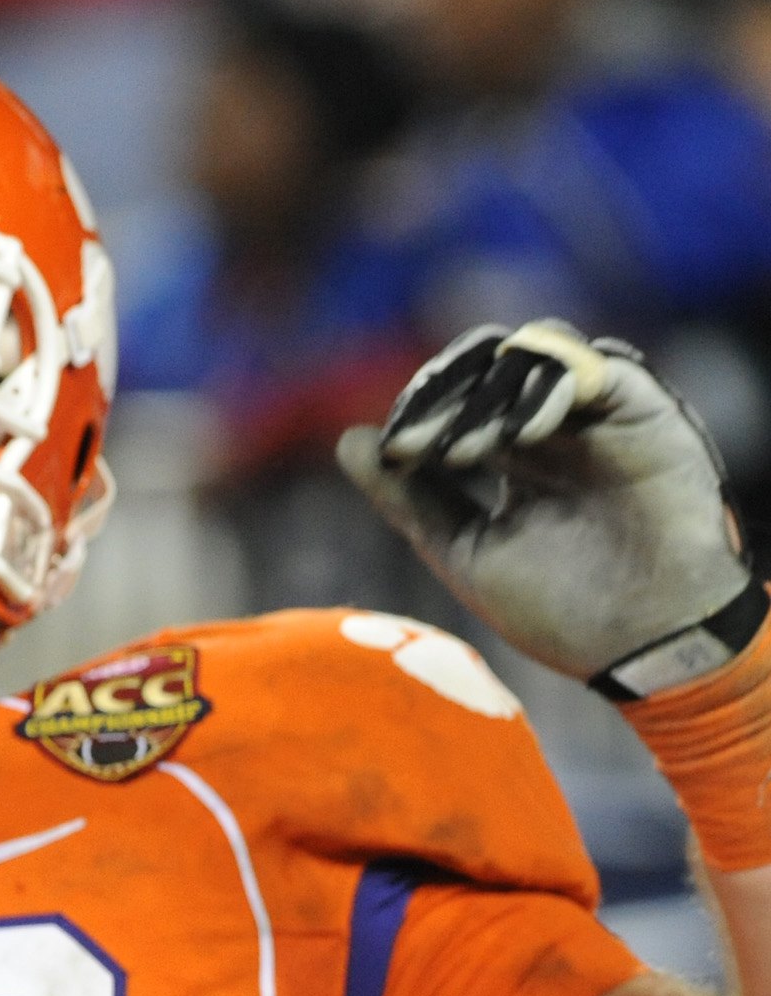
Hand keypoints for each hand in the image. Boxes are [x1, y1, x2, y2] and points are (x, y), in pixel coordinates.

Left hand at [337, 321, 751, 692]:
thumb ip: (409, 497)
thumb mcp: (465, 550)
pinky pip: (597, 367)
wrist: (640, 644)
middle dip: (445, 391)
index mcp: (511, 451)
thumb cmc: (559, 609)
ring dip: (488, 392)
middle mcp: (557, 423)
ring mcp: (601, 413)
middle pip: (489, 363)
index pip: (455, 397)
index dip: (420, 411)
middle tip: (415, 438)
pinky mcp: (647, 410)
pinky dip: (548, 388)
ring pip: (537, 351)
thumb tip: (349, 440)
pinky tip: (518, 437)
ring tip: (462, 452)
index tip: (396, 450)